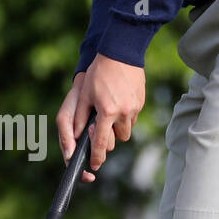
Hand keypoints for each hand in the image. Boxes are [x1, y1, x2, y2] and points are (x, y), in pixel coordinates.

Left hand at [56, 54, 144, 182]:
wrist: (120, 52)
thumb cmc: (98, 73)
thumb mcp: (84, 95)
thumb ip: (80, 118)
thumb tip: (77, 137)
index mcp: (107, 112)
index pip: (102, 143)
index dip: (97, 157)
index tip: (95, 165)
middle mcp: (123, 113)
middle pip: (117, 139)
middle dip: (109, 136)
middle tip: (100, 124)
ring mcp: (135, 108)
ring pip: (126, 130)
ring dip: (118, 126)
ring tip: (109, 110)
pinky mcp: (141, 102)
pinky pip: (133, 117)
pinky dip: (125, 115)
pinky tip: (118, 100)